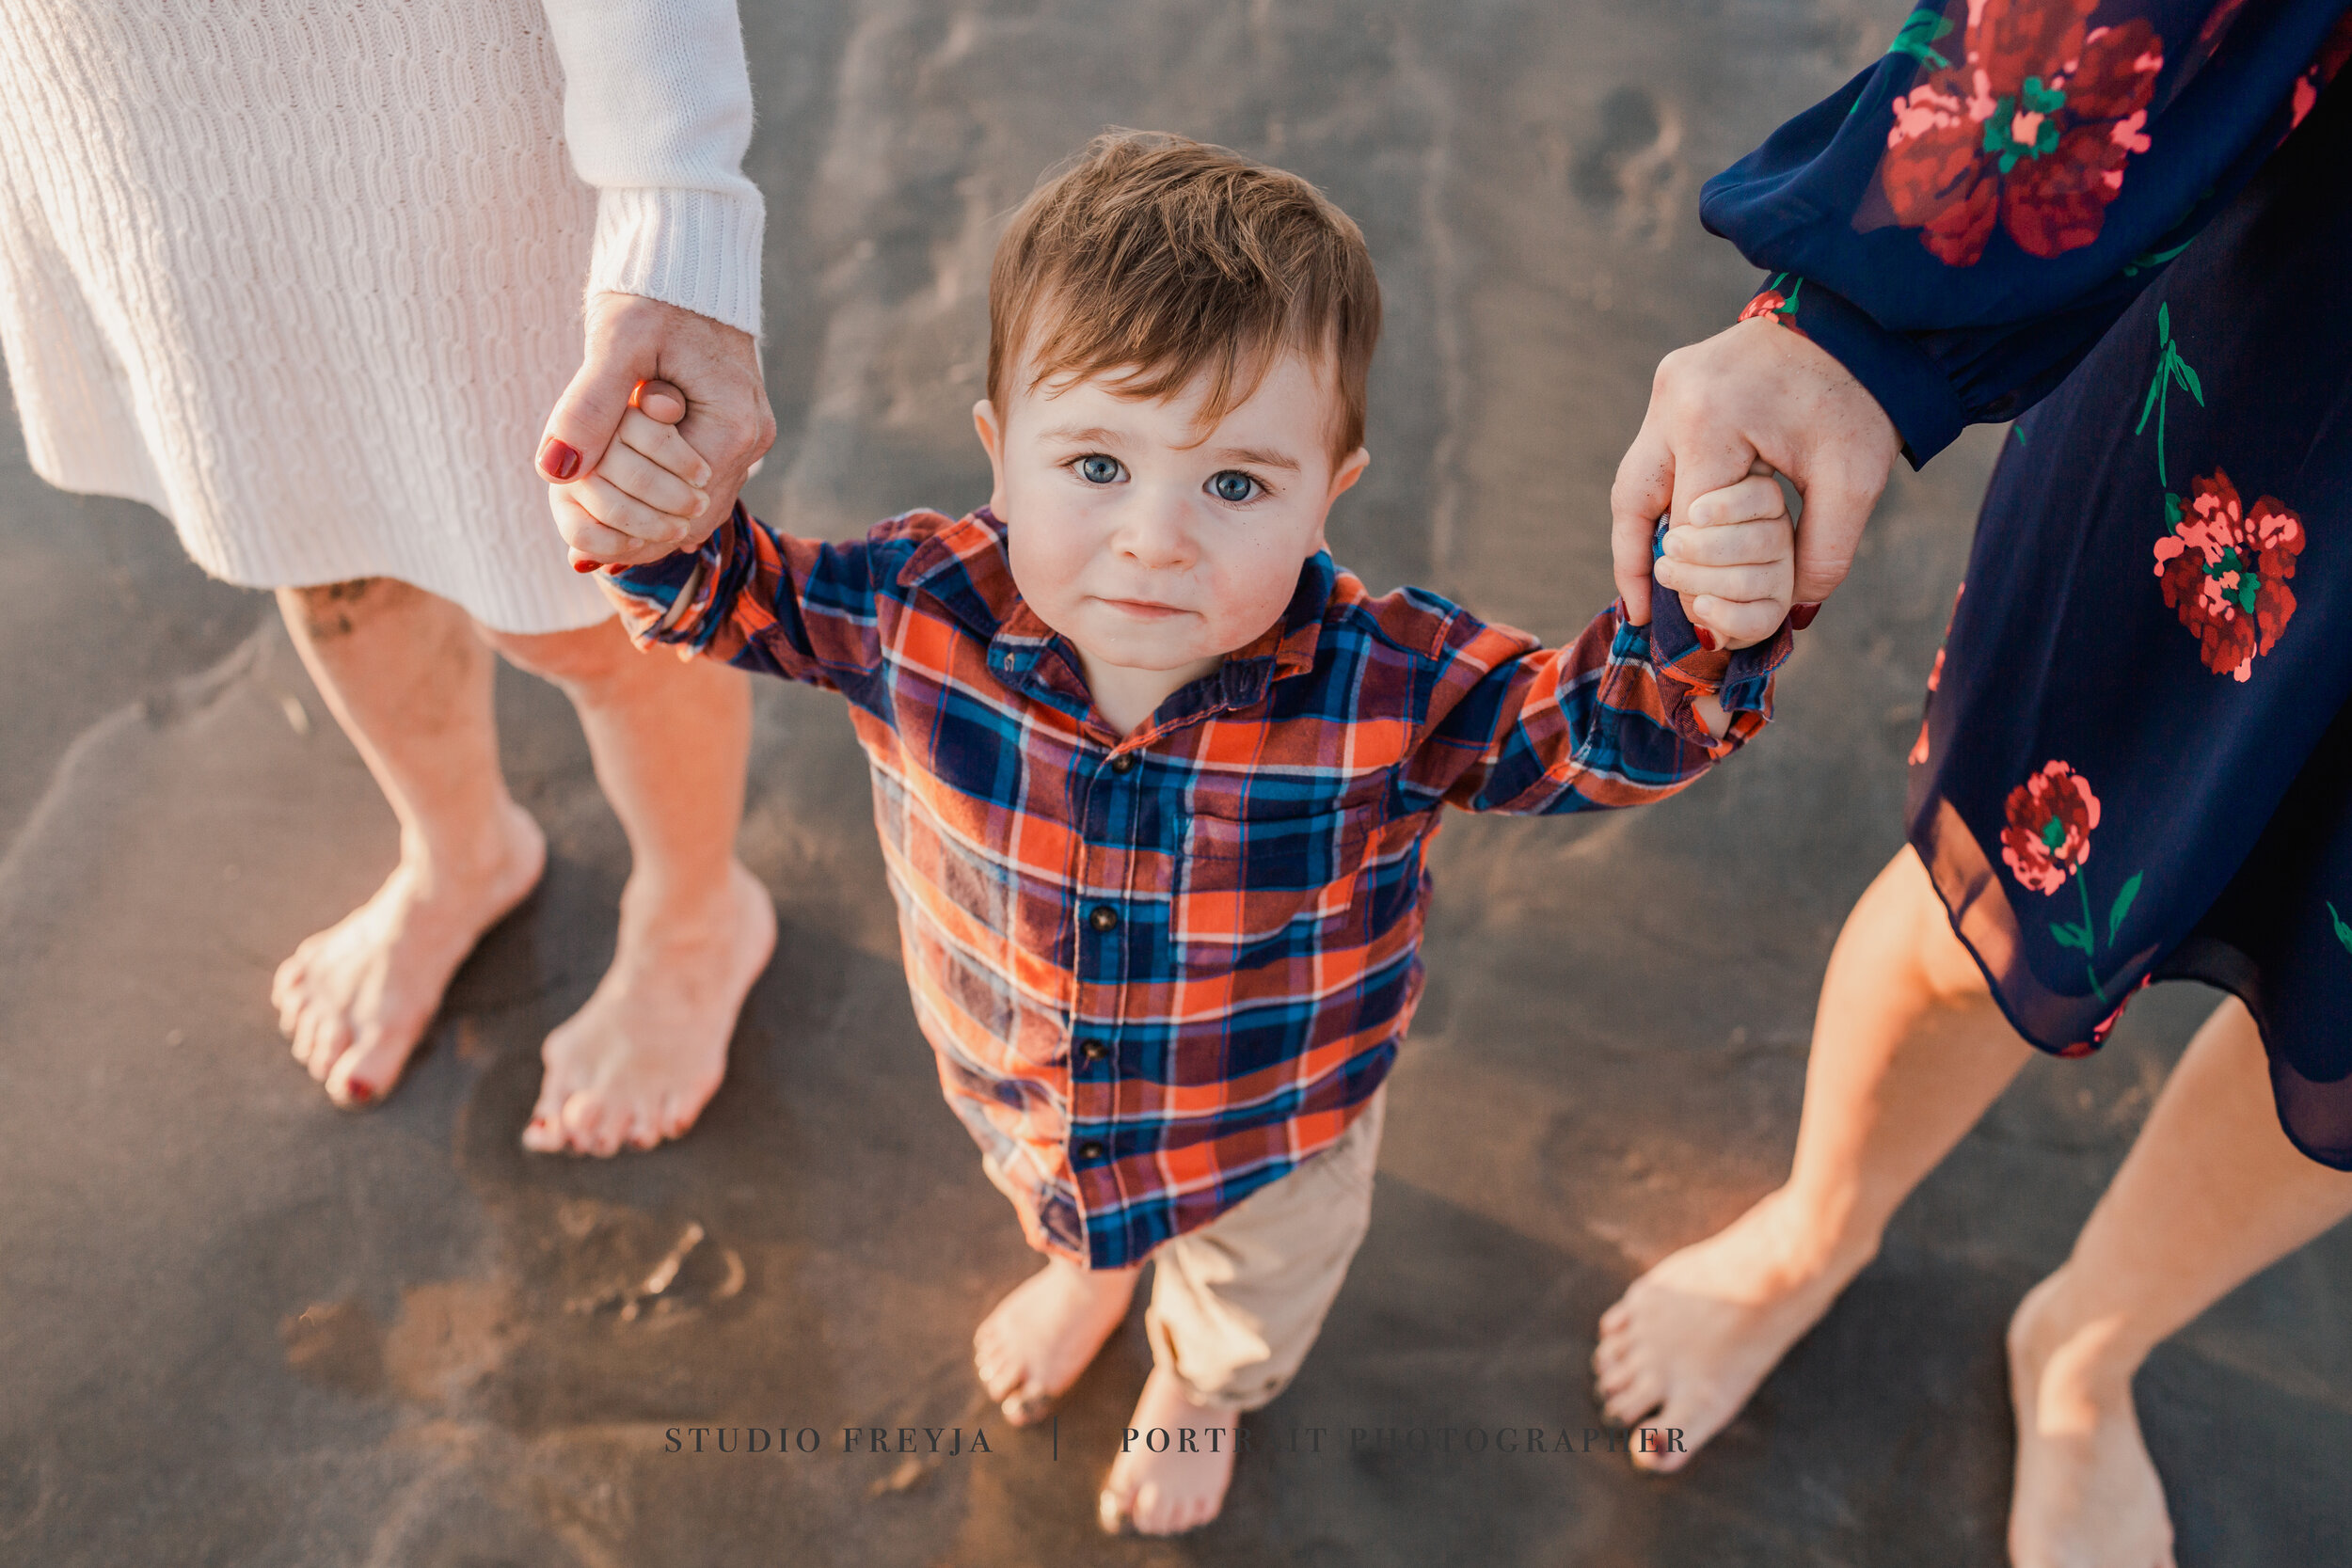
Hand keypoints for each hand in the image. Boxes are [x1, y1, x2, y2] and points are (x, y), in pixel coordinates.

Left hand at [538, 292, 774, 567]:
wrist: (684, 255)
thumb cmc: (652, 292)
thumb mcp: (615, 344)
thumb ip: (588, 408)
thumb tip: (555, 470)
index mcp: (734, 424)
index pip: (679, 502)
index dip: (625, 513)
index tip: (572, 509)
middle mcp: (751, 438)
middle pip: (691, 515)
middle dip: (634, 523)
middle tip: (575, 535)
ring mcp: (745, 437)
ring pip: (696, 509)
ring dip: (644, 517)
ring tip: (589, 531)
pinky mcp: (730, 431)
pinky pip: (696, 487)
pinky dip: (656, 501)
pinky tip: (615, 512)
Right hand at [1611, 316, 1900, 631]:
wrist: (1865, 319)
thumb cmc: (1862, 397)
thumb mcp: (1854, 481)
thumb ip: (1823, 553)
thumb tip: (1795, 611)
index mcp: (1710, 420)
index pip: (1688, 522)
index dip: (1696, 576)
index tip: (1706, 620)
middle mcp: (1673, 399)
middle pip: (1634, 499)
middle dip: (1636, 561)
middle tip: (1644, 613)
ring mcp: (1669, 385)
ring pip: (1635, 476)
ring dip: (1641, 530)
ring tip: (1646, 583)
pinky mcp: (1677, 379)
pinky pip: (1655, 451)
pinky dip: (1662, 495)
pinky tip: (1669, 531)